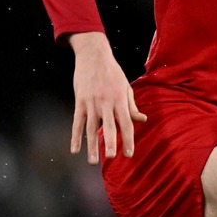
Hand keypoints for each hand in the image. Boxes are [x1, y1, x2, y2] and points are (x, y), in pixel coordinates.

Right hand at [69, 32, 145, 164]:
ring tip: (92, 161)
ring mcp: (91, 102)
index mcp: (120, 99)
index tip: (129, 154)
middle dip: (110, 142)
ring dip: (91, 145)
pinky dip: (75, 136)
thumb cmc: (113, 73)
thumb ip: (131, 106)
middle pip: (109, 126)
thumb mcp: (125, 87)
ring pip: (91, 127)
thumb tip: (142, 120)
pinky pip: (77, 122)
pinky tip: (75, 150)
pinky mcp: (79, 101)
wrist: (93, 56)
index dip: (128, 139)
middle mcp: (106, 102)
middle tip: (112, 158)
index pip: (126, 123)